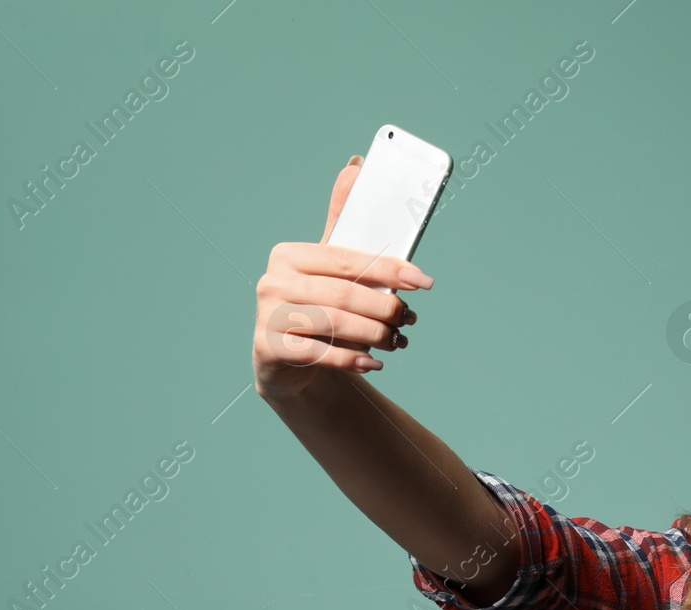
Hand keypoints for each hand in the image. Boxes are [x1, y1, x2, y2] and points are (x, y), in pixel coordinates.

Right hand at [252, 157, 433, 402]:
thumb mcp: (329, 268)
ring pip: (336, 324)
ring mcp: (267, 316)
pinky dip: (353, 359)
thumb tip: (356, 165)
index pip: (348, 259)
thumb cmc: (317, 307)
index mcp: (289, 254)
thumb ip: (342, 224)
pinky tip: (374, 362)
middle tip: (409, 319)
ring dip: (375, 335)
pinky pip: (320, 354)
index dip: (389, 270)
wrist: (289, 361)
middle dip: (385, 308)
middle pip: (344, 294)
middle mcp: (272, 281)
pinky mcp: (268, 349)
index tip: (423, 281)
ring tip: (396, 341)